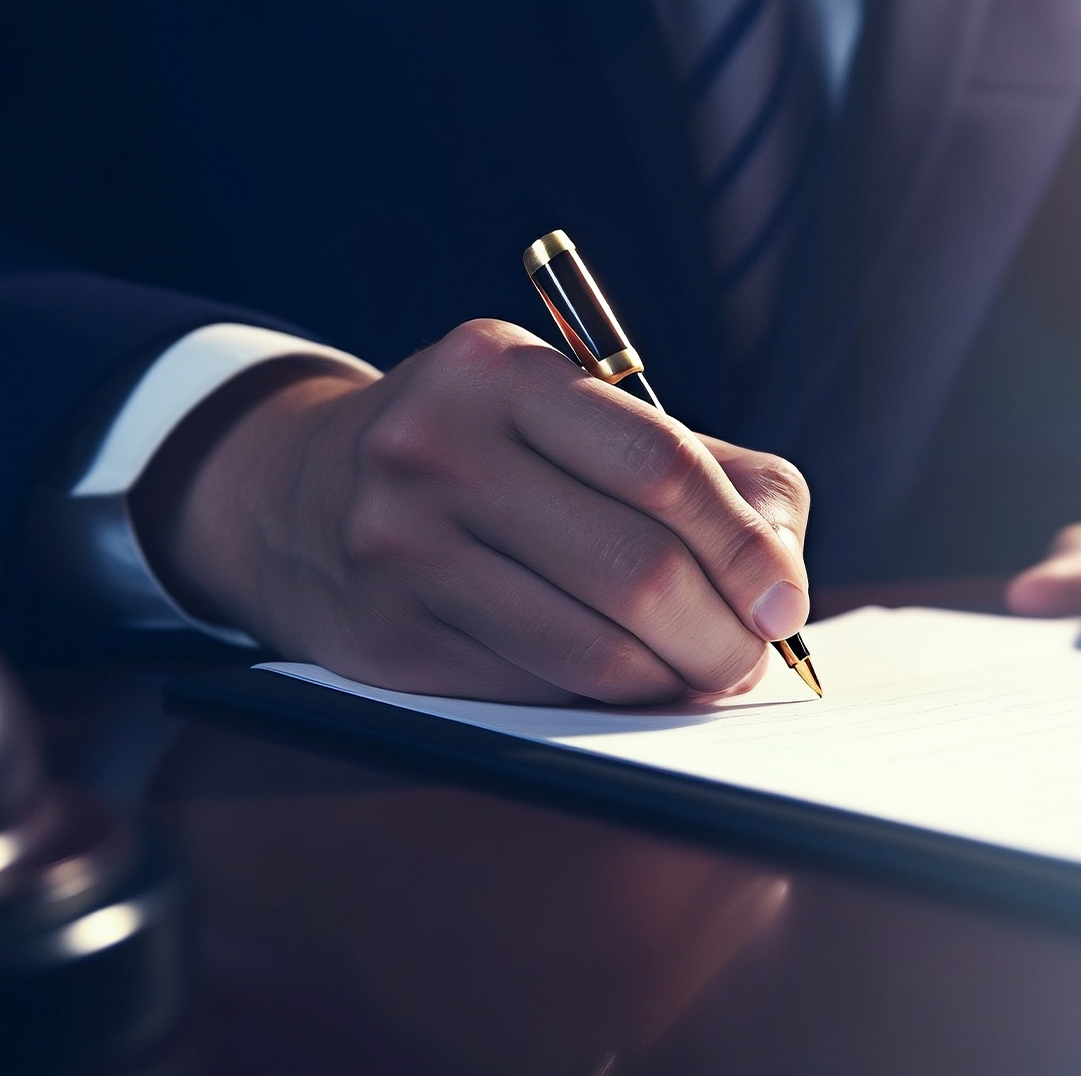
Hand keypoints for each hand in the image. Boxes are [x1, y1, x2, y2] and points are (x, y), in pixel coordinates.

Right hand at [136, 319, 810, 703]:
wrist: (293, 494)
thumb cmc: (475, 451)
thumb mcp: (563, 410)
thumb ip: (694, 465)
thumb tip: (783, 568)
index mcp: (501, 371)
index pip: (659, 464)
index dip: (744, 543)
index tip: (787, 599)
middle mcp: (440, 450)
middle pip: (638, 568)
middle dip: (724, 632)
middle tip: (752, 654)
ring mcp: (404, 548)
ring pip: (595, 647)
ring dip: (676, 679)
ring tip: (703, 673)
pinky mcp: (392, 638)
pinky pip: (542, 688)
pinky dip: (609, 699)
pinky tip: (628, 683)